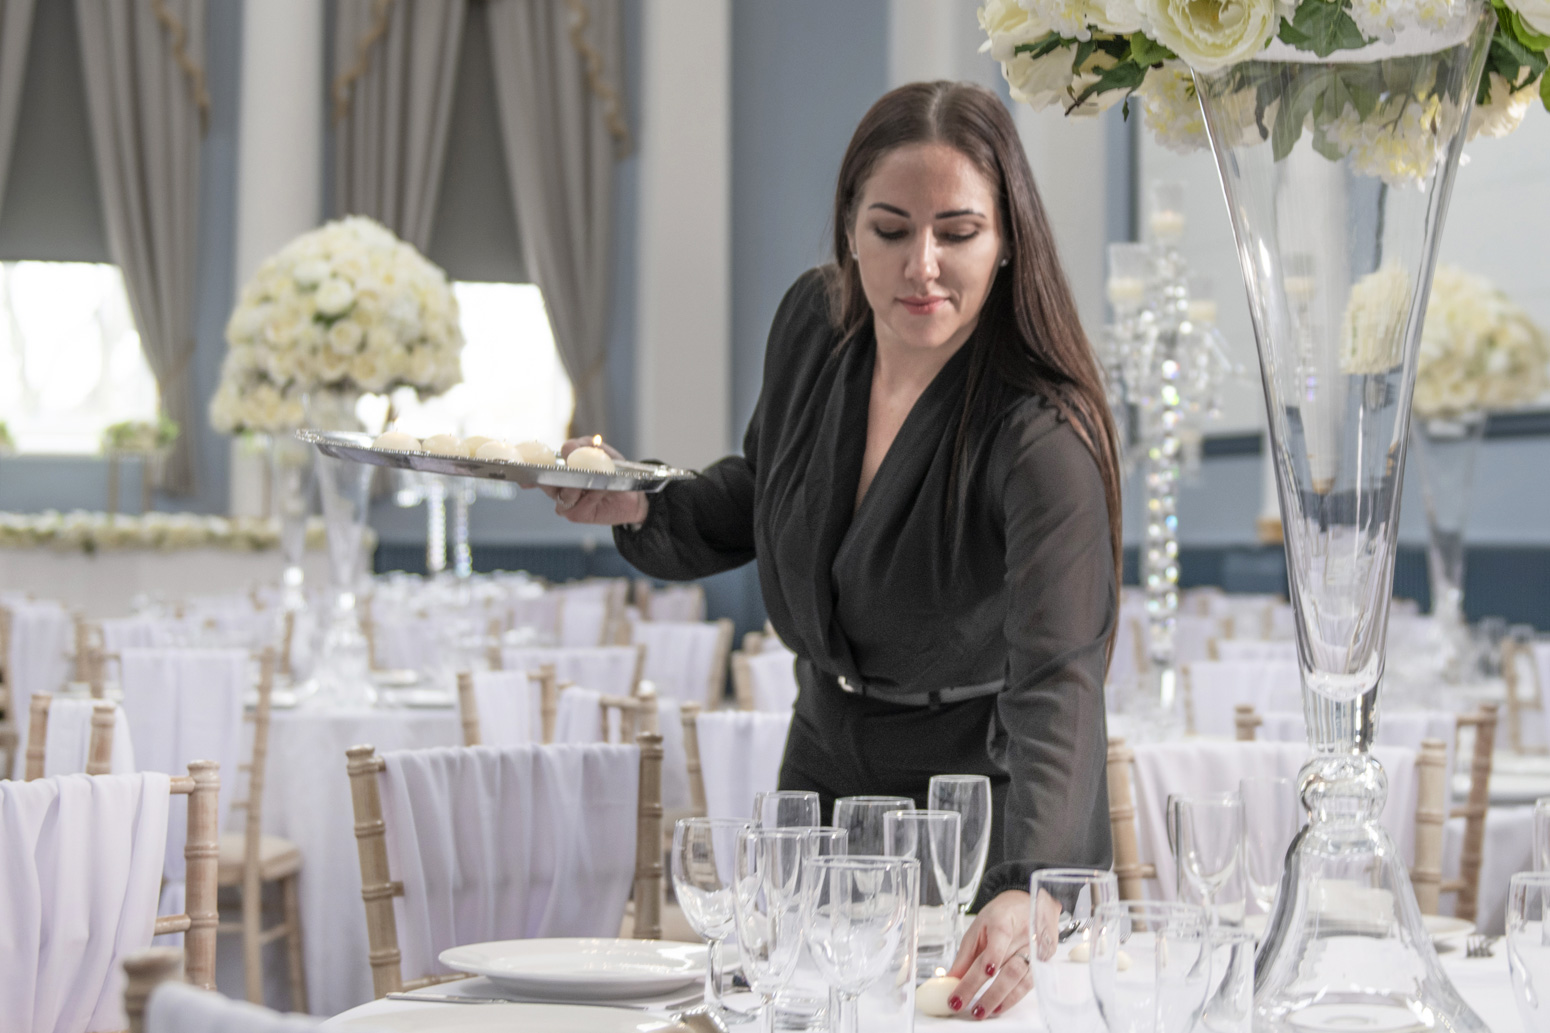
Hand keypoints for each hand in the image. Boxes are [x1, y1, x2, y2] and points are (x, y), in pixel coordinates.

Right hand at [537, 437, 647, 525]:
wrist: (633, 491)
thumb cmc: (613, 471)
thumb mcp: (600, 451)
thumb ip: (584, 445)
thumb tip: (568, 448)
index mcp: (561, 471)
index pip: (540, 471)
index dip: (528, 473)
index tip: (523, 474)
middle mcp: (560, 488)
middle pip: (546, 483)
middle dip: (553, 476)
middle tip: (568, 468)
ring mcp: (567, 502)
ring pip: (561, 495)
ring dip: (577, 486)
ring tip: (594, 481)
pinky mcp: (578, 514)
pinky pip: (577, 506)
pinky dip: (590, 496)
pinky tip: (602, 490)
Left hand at [944, 889, 1047, 1019]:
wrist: (1028, 904)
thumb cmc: (1000, 916)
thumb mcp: (978, 927)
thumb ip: (965, 954)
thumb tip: (950, 979)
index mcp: (1004, 919)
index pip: (1001, 937)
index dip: (995, 955)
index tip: (986, 972)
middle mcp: (1024, 935)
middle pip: (1009, 966)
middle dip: (987, 989)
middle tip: (966, 1005)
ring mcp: (1037, 949)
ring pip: (1021, 978)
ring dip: (1000, 998)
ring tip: (981, 1011)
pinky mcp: (1044, 961)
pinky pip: (1029, 984)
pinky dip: (1012, 997)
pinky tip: (999, 1006)